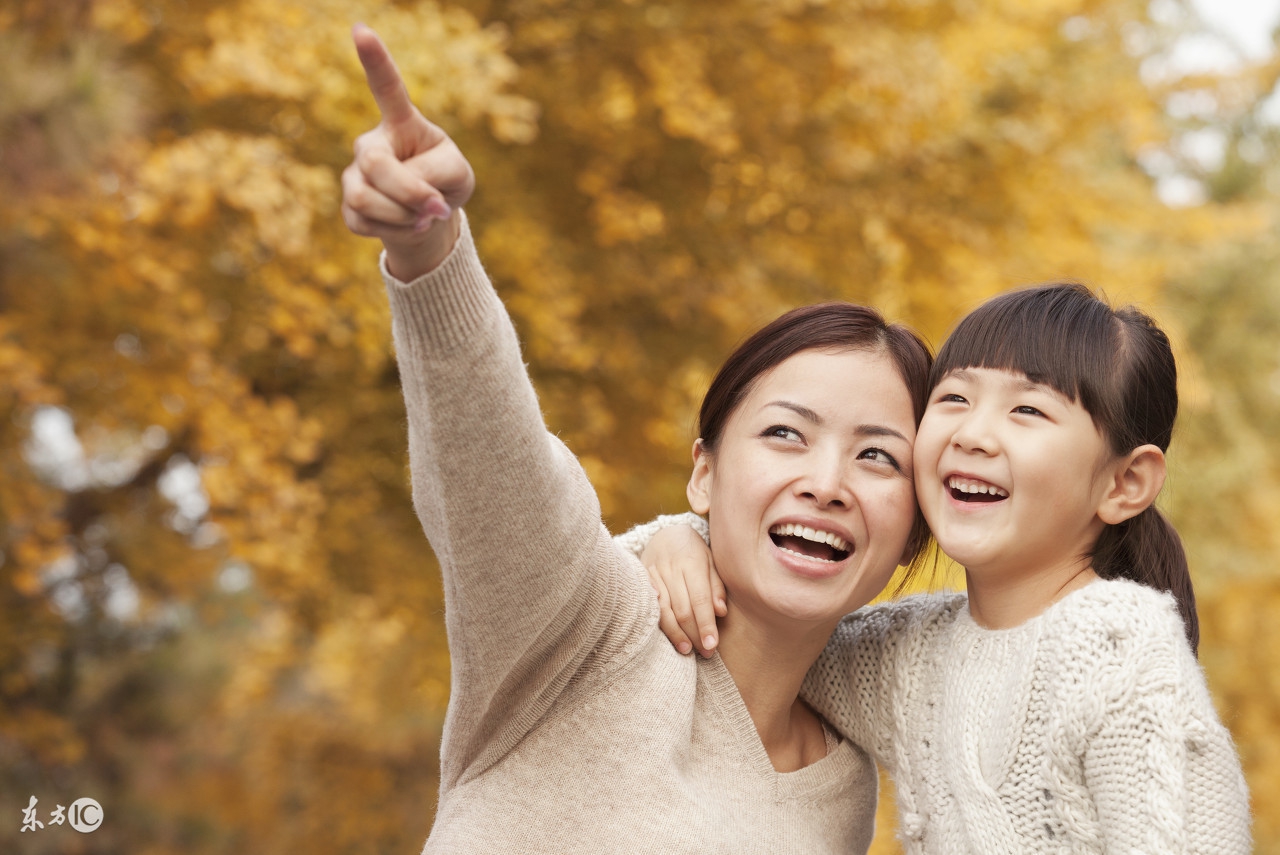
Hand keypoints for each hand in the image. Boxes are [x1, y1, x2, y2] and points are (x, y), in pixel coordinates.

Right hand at [342, 24, 475, 279]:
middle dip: (410, 194)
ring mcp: (354, 173)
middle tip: (437, 208)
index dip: (375, 60)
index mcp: (401, 123)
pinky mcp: (348, 205)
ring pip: (366, 198)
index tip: (360, 29)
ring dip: (405, 217)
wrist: (428, 219)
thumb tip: (418, 199)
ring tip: (423, 217)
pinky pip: (363, 222)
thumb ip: (440, 175)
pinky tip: (405, 225)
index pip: (386, 88)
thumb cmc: (445, 183)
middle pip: (376, 166)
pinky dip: (396, 233)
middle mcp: (371, 142)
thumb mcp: (459, 174)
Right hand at [642, 526, 726, 657]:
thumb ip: (717, 586)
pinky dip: (657, 621)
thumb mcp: (711, 561)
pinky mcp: (642, 579)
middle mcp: (671, 568)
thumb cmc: (695, 551)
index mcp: (692, 562)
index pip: (700, 599)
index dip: (706, 624)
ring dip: (676, 634)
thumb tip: (721, 612)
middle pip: (682, 609)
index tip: (712, 644)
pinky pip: (649, 604)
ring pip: (664, 610)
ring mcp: (653, 574)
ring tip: (687, 650)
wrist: (666, 533)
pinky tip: (665, 636)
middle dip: (694, 634)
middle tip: (705, 652)